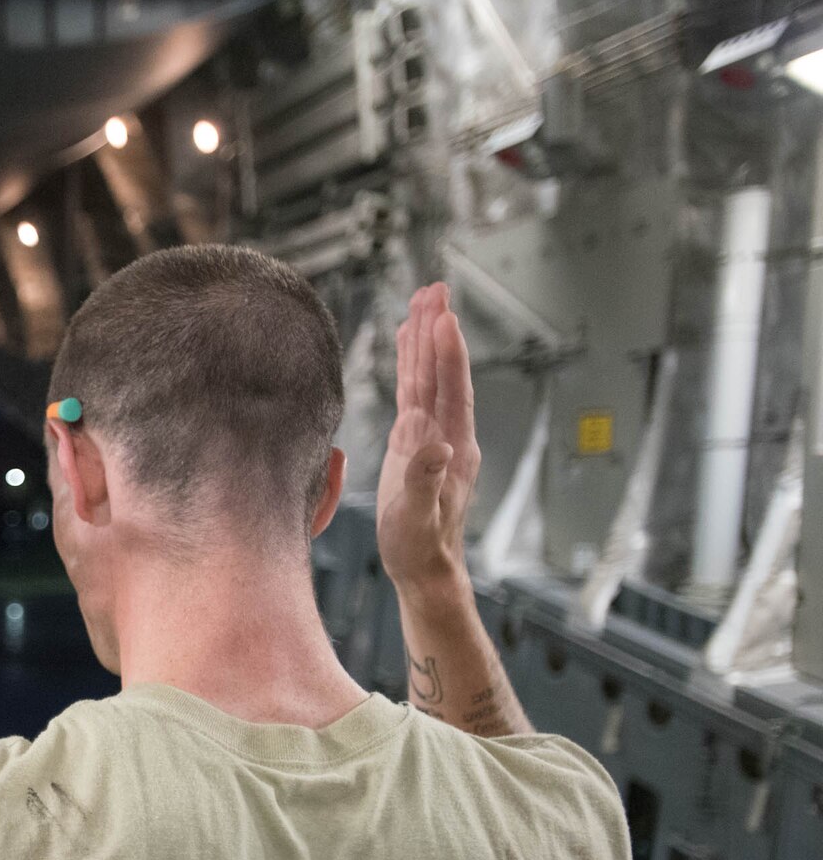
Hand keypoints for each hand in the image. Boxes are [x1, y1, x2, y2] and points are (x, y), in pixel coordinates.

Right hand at [378, 283, 479, 604]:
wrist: (424, 569)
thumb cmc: (419, 548)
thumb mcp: (418, 518)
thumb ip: (425, 480)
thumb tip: (434, 443)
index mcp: (452, 448)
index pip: (451, 389)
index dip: (446, 353)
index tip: (442, 316)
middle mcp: (446, 435)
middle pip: (442, 373)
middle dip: (438, 331)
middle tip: (435, 289)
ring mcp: (431, 437)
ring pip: (428, 378)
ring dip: (425, 340)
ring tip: (422, 303)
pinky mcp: (414, 443)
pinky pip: (413, 394)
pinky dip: (411, 366)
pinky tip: (407, 346)